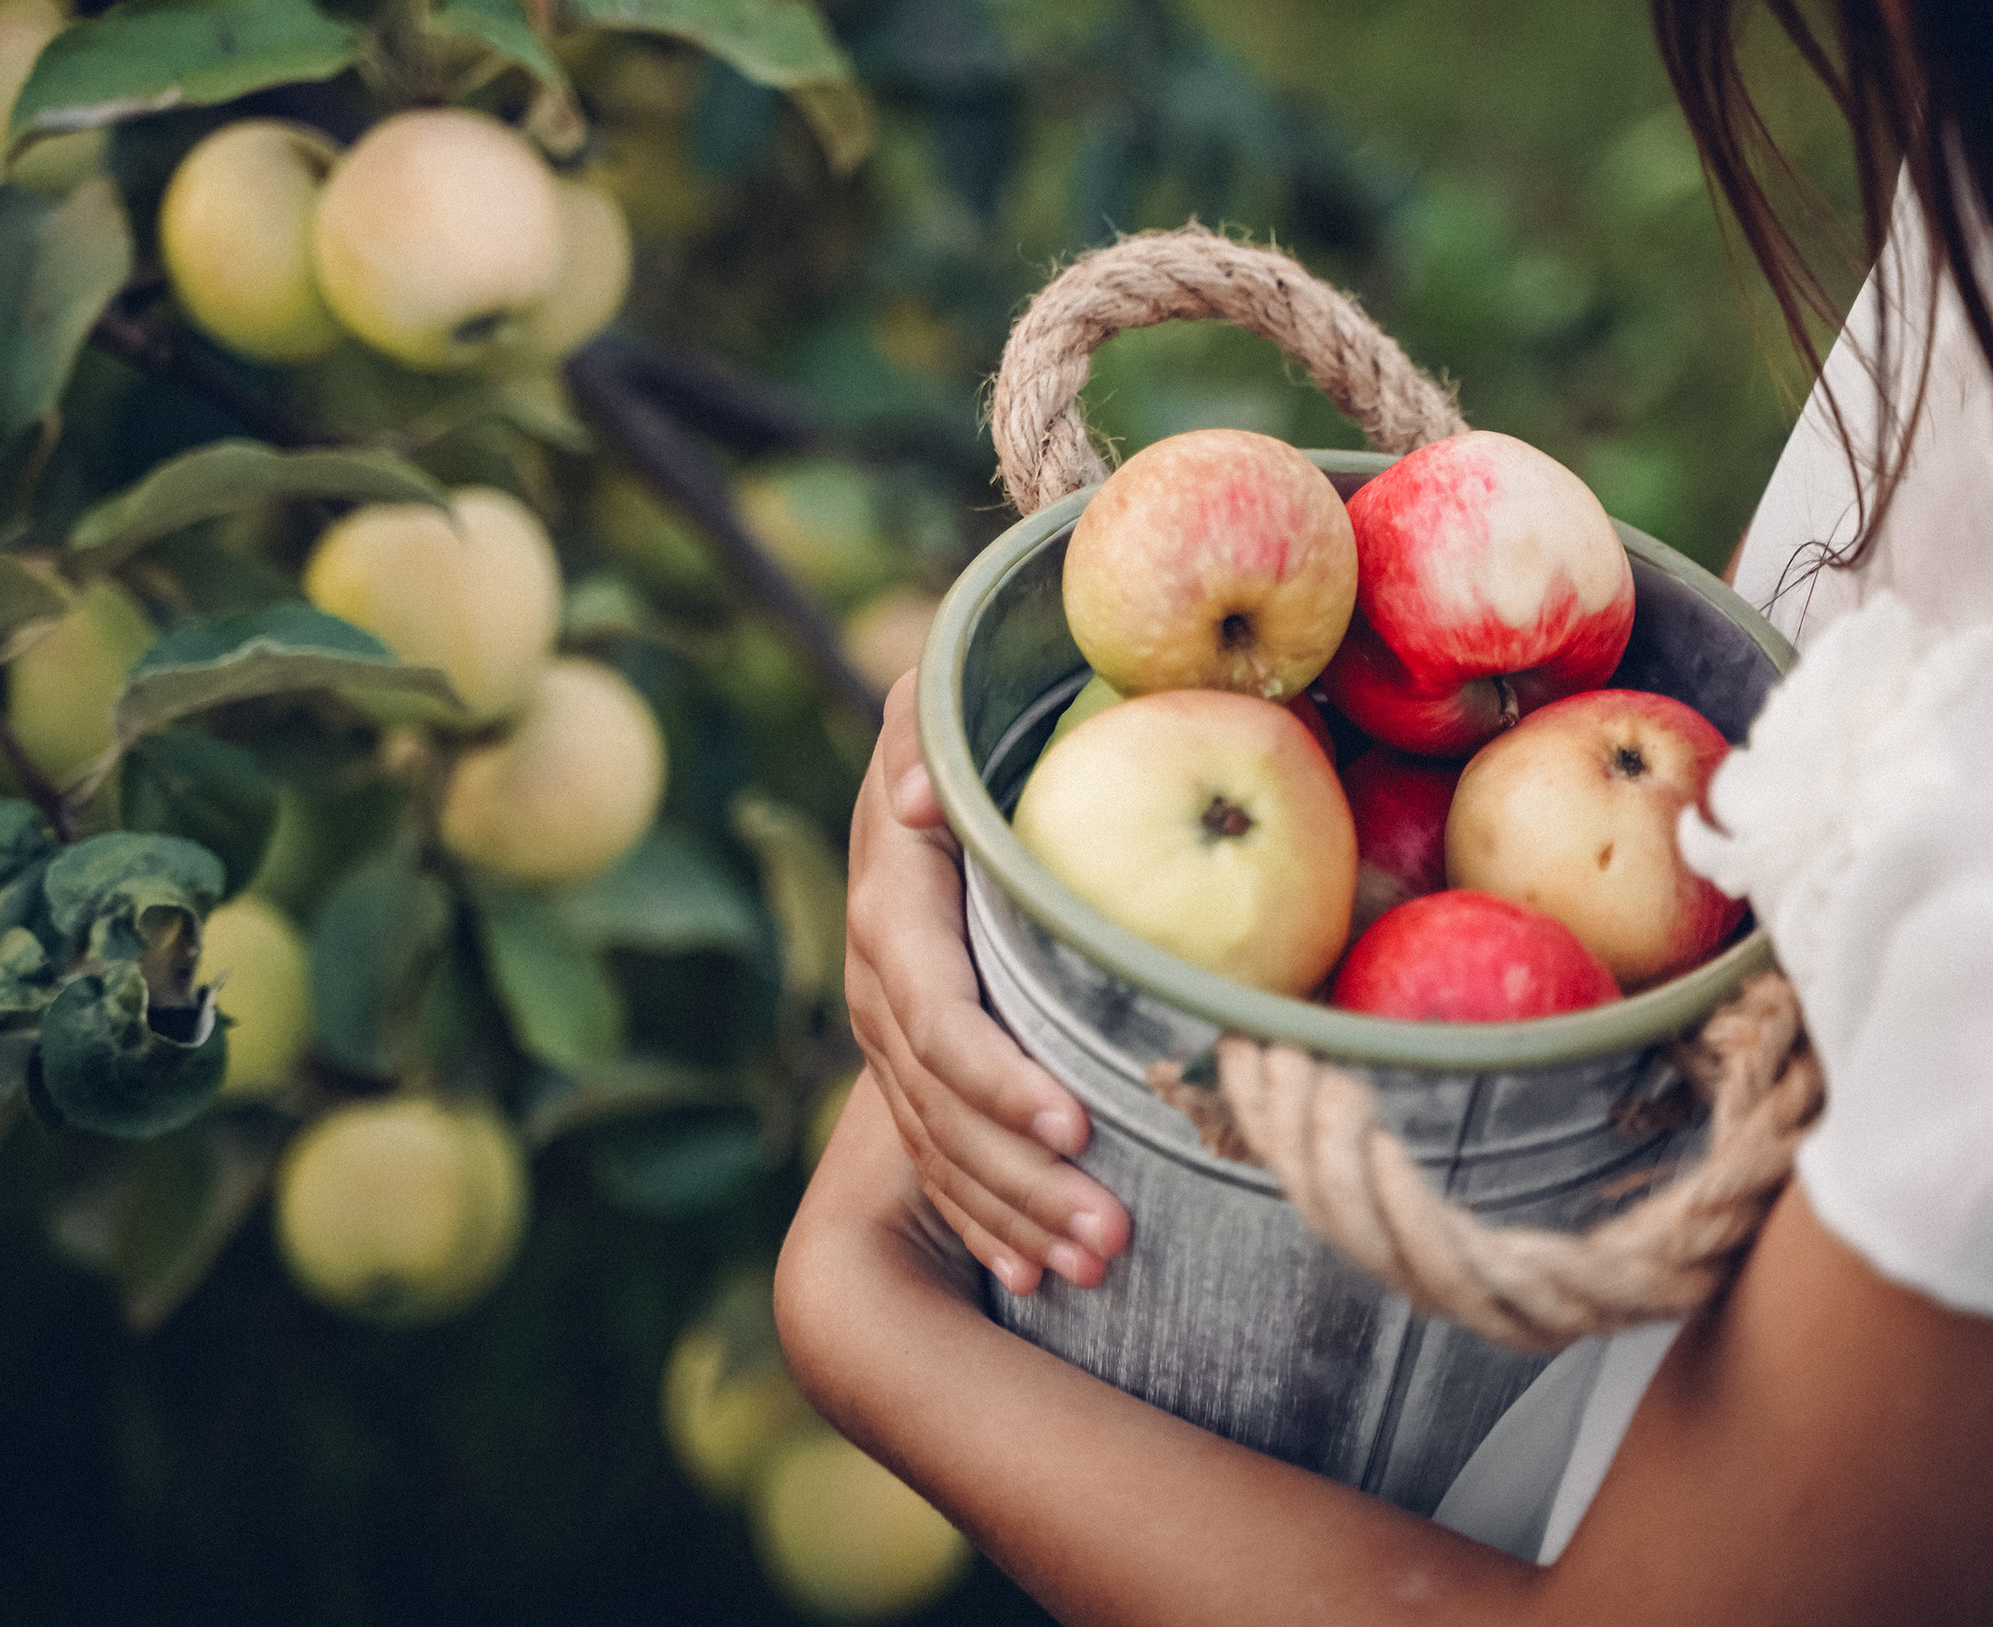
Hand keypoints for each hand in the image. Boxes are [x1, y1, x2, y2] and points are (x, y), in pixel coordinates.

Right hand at [843, 669, 1131, 1294]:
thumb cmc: (970, 735)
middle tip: (1112, 1235)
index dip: (996, 1078)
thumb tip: (916, 802)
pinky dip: (986, 1224)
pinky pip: (940, 1166)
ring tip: (1099, 1265)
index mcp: (893, 911)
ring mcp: (891, 1042)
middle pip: (945, 1107)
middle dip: (1024, 1179)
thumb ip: (925, 738)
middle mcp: (880, 988)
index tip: (1073, 1125)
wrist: (937, 779)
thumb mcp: (943, 716)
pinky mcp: (916, 1075)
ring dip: (1016, 1217)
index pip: (936, 1015)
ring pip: (944, 1148)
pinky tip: (1035, 1277)